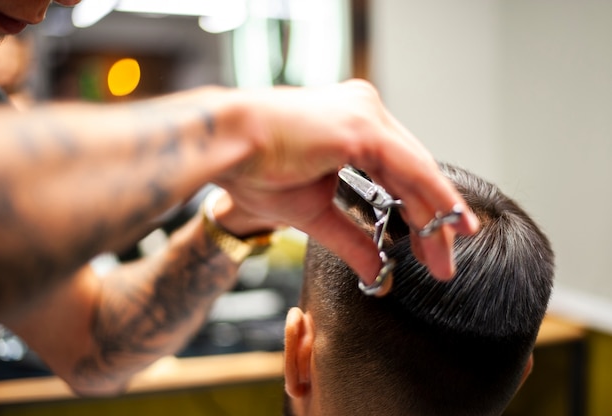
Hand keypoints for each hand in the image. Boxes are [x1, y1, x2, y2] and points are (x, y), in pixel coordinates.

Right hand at [215, 79, 478, 282]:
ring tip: (446, 256)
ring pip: (418, 170)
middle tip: (444, 260)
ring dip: (437, 216)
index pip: (397, 170)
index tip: (430, 243)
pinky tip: (451, 223)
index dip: (417, 207)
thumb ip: (352, 239)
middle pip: (413, 171)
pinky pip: (412, 168)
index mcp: (351, 124)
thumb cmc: (255, 168)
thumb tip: (378, 273)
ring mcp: (366, 114)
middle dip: (432, 219)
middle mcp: (364, 111)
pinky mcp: (362, 126)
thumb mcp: (314, 213)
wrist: (226, 146)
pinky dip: (436, 198)